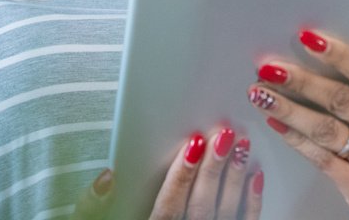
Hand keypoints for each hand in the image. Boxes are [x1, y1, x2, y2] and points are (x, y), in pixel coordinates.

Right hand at [72, 126, 263, 219]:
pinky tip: (255, 175)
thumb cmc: (131, 219)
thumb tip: (106, 178)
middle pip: (200, 207)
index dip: (181, 176)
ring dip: (235, 179)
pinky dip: (252, 201)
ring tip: (241, 145)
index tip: (193, 146)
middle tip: (222, 136)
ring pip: (226, 213)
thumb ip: (93, 207)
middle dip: (213, 170)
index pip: (168, 209)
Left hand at [247, 23, 348, 219]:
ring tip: (260, 93)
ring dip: (288, 109)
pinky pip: (320, 158)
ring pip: (326, 131)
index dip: (337, 53)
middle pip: (342, 100)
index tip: (305, 37)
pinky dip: (295, 139)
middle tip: (269, 67)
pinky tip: (275, 123)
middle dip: (302, 81)